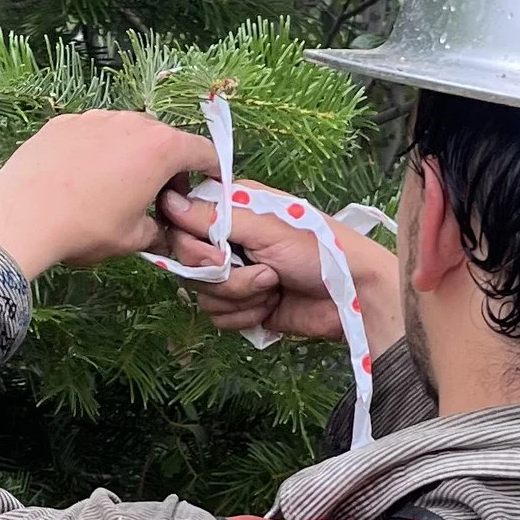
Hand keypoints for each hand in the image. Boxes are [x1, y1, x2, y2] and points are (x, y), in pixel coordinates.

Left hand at [0, 111, 212, 281]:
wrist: (21, 215)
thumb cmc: (86, 228)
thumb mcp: (132, 239)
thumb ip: (158, 231)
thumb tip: (163, 233)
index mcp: (161, 148)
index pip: (203, 151)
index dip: (210, 172)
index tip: (206, 188)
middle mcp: (133, 122)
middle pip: (164, 139)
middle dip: (167, 166)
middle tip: (156, 198)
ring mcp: (96, 117)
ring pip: (126, 133)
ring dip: (131, 156)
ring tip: (114, 189)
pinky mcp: (64, 122)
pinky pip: (93, 134)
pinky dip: (97, 152)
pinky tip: (80, 180)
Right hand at [154, 181, 404, 352]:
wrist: (351, 297)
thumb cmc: (319, 251)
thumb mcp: (266, 228)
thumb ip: (215, 217)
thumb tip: (167, 202)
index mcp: (233, 210)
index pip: (182, 225)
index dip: (193, 247)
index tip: (220, 255)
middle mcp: (229, 241)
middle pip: (188, 265)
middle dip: (225, 277)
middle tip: (264, 274)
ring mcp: (236, 275)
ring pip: (203, 294)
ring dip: (240, 297)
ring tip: (274, 288)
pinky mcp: (244, 305)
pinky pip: (218, 317)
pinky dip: (244, 316)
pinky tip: (271, 307)